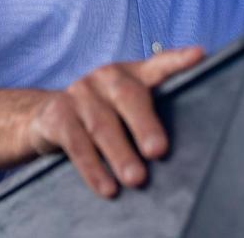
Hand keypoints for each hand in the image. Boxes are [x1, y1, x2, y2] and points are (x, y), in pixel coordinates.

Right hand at [24, 46, 203, 197]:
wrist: (44, 116)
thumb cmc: (101, 115)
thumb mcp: (124, 108)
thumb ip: (149, 117)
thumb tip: (181, 153)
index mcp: (131, 73)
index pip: (158, 63)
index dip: (177, 59)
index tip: (198, 56)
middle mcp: (106, 77)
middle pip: (128, 96)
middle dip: (145, 124)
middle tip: (159, 151)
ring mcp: (80, 93)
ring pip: (103, 125)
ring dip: (120, 154)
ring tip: (136, 179)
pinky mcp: (58, 115)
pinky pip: (77, 144)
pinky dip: (93, 169)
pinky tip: (107, 188)